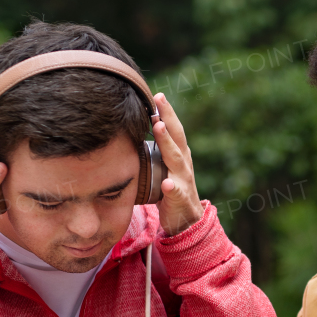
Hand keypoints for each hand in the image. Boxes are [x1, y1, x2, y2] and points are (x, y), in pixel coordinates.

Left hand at [151, 93, 202, 235]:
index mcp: (179, 155)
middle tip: (159, 99)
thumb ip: (154, 152)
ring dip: (167, 142)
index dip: (166, 112)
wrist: (186, 221)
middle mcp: (183, 163)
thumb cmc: (171, 191)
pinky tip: (167, 183)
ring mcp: (183, 180)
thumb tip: (129, 133)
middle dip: (168, 117)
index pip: (173, 129)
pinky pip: (176, 191)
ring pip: (176, 158)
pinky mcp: (181, 198)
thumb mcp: (162, 168)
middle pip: (177, 136)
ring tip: (159, 127)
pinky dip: (172, 187)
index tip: (156, 94)